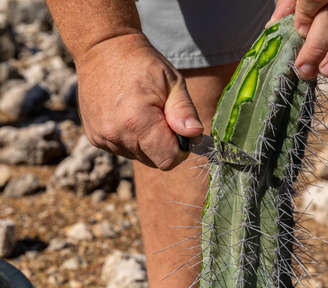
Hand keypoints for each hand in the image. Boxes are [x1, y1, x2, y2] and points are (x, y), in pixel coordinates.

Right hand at [75, 34, 202, 169]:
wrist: (103, 49)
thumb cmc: (142, 64)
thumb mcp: (172, 82)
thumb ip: (184, 111)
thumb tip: (194, 135)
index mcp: (138, 121)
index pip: (168, 159)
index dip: (180, 149)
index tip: (180, 129)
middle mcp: (116, 134)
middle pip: (154, 160)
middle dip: (164, 144)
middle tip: (161, 115)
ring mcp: (102, 138)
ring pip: (139, 156)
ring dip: (147, 142)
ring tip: (143, 112)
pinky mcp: (95, 138)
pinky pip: (123, 150)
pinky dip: (131, 138)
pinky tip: (128, 115)